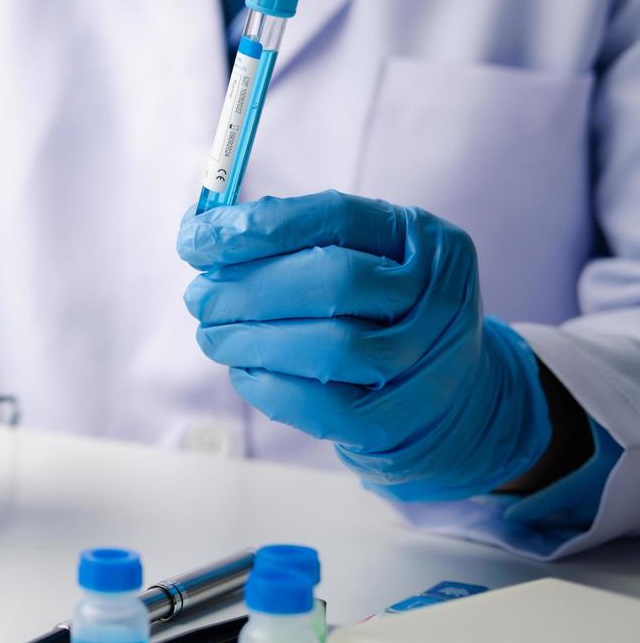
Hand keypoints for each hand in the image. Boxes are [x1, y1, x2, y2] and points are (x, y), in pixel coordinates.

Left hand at [178, 190, 550, 500]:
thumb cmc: (379, 314)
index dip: (258, 226)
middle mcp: (439, 300)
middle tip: (198, 296)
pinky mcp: (396, 424)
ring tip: (210, 334)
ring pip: (329, 347)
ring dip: (250, 338)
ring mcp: (426, 366)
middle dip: (249, 287)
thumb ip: (290, 238)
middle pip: (335, 281)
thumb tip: (200, 231)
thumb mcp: (360, 258)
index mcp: (428, 243)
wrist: (446, 402)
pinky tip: (241, 370)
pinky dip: (266, 385)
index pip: (337, 217)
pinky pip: (321, 405)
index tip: (195, 238)